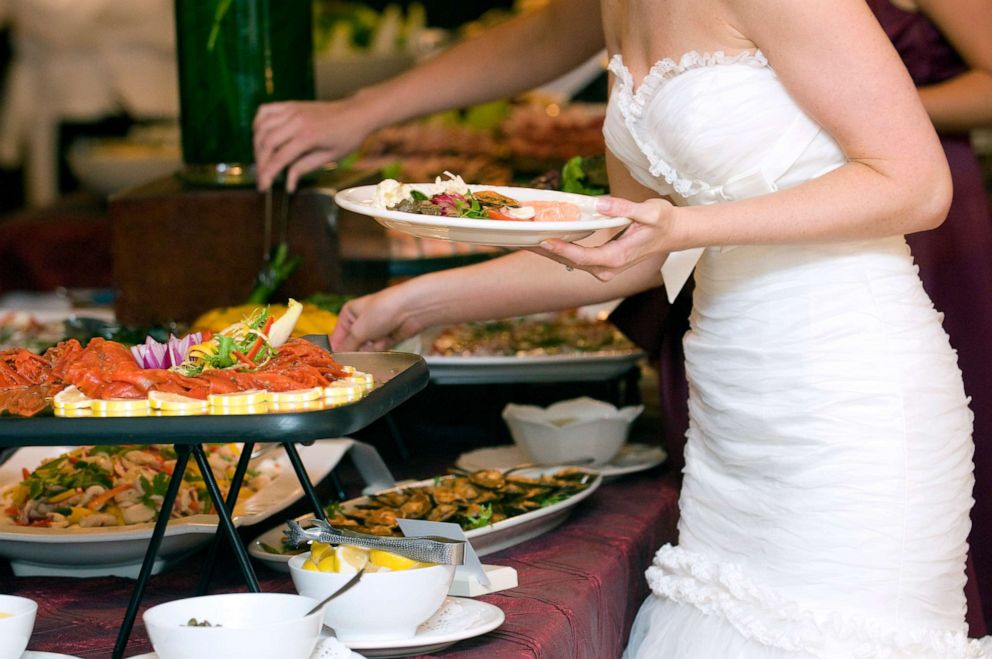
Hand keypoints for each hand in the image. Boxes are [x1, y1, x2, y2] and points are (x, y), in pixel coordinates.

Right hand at [253, 98, 374, 190]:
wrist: (357, 113)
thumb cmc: (347, 137)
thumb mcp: (329, 157)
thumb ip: (304, 168)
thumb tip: (288, 185)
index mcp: (308, 136)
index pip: (279, 157)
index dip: (268, 174)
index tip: (262, 186)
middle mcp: (296, 121)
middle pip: (266, 142)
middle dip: (260, 162)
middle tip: (261, 176)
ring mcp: (292, 110)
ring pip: (261, 127)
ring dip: (256, 145)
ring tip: (261, 159)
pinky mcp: (290, 105)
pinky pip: (265, 111)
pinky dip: (258, 124)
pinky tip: (260, 136)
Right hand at [330, 289, 423, 351]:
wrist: (411, 309)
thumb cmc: (384, 309)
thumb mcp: (359, 329)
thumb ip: (348, 346)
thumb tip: (339, 357)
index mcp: (349, 314)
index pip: (337, 337)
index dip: (336, 350)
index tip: (336, 363)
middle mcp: (361, 322)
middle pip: (352, 346)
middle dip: (357, 350)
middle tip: (361, 351)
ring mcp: (374, 330)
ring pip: (366, 350)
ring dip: (371, 349)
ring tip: (378, 338)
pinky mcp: (387, 338)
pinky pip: (378, 350)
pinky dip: (382, 348)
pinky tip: (387, 339)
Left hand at [534, 196, 677, 280]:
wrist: (673, 233)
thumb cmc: (662, 220)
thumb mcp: (649, 210)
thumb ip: (624, 207)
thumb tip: (599, 204)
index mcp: (617, 257)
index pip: (583, 255)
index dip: (561, 248)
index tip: (542, 239)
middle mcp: (608, 268)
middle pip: (570, 261)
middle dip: (545, 251)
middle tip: (520, 239)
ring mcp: (604, 269)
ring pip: (570, 262)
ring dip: (548, 251)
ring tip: (524, 239)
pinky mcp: (602, 264)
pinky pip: (575, 258)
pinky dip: (559, 250)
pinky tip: (543, 239)